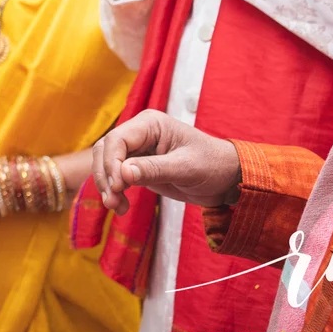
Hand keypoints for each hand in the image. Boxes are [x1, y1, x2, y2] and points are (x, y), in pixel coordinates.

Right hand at [91, 109, 242, 214]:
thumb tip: (122, 173)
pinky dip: (114, 191)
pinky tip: (121, 207)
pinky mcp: (138, 167)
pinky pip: (116, 176)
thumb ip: (154, 169)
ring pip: (106, 164)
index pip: (117, 139)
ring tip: (117, 207)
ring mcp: (137, 150)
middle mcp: (139, 134)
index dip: (111, 163)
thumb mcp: (186, 168)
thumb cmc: (212, 165)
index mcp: (150, 124)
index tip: (118, 187)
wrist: (227, 179)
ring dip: (107, 185)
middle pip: (105, 150)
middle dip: (106, 176)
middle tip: (113, 202)